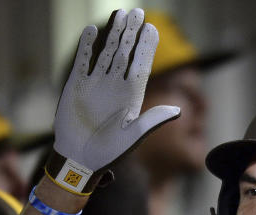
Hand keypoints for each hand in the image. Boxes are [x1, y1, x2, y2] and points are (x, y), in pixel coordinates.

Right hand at [53, 8, 179, 171]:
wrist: (80, 160)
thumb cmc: (109, 152)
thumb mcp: (134, 136)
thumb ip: (152, 120)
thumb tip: (179, 111)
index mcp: (131, 96)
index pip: (141, 66)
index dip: (146, 48)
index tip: (152, 29)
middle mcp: (115, 87)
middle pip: (125, 53)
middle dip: (131, 33)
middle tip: (138, 12)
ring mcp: (96, 84)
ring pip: (106, 53)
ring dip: (113, 34)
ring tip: (120, 14)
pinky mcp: (76, 86)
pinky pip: (84, 62)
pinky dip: (87, 47)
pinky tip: (93, 31)